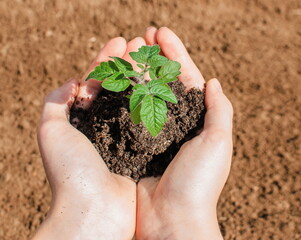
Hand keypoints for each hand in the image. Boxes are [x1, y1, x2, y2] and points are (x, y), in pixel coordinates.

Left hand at [33, 38, 138, 239]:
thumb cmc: (71, 172)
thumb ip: (55, 102)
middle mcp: (106, 128)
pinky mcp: (144, 148)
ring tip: (154, 55)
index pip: (96, 81)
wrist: (96, 211)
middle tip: (140, 42)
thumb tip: (73, 82)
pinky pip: (151, 117)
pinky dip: (157, 98)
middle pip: (118, 86)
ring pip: (137, 98)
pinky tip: (165, 84)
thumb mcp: (51, 132)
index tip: (121, 41)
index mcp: (84, 121)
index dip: (107, 59)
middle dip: (128, 62)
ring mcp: (127, 137)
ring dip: (144, 75)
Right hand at [136, 27, 232, 239]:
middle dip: (152, 56)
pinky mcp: (131, 143)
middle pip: (161, 80)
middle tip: (141, 35)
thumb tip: (213, 81)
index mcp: (195, 120)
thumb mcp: (218, 142)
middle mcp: (173, 123)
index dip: (174, 53)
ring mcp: (150, 132)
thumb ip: (220, 110)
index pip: (185, 77)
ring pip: (141, 91)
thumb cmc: (199, 182)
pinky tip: (113, 77)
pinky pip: (124, 112)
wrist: (172, 220)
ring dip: (134, 68)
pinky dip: (119, 93)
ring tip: (125, 47)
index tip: (160, 32)